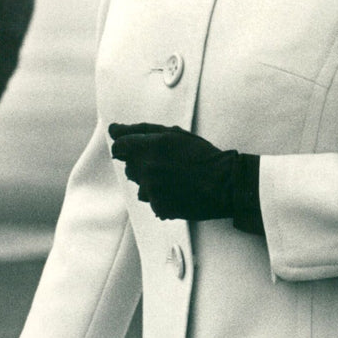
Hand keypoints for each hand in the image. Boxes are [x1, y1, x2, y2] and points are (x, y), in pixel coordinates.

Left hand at [108, 122, 237, 220]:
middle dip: (142, 163)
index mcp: (151, 146)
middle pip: (129, 167)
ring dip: (150, 181)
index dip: (126, 147)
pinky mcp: (158, 207)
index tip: (134, 148)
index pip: (119, 147)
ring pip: (140, 185)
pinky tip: (177, 190)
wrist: (223, 183)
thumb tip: (115, 130)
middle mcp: (148, 169)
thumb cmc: (202, 155)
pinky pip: (151, 200)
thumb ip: (142, 130)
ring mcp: (152, 191)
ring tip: (174, 177)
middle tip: (165, 162)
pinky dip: (161, 195)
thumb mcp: (175, 134)